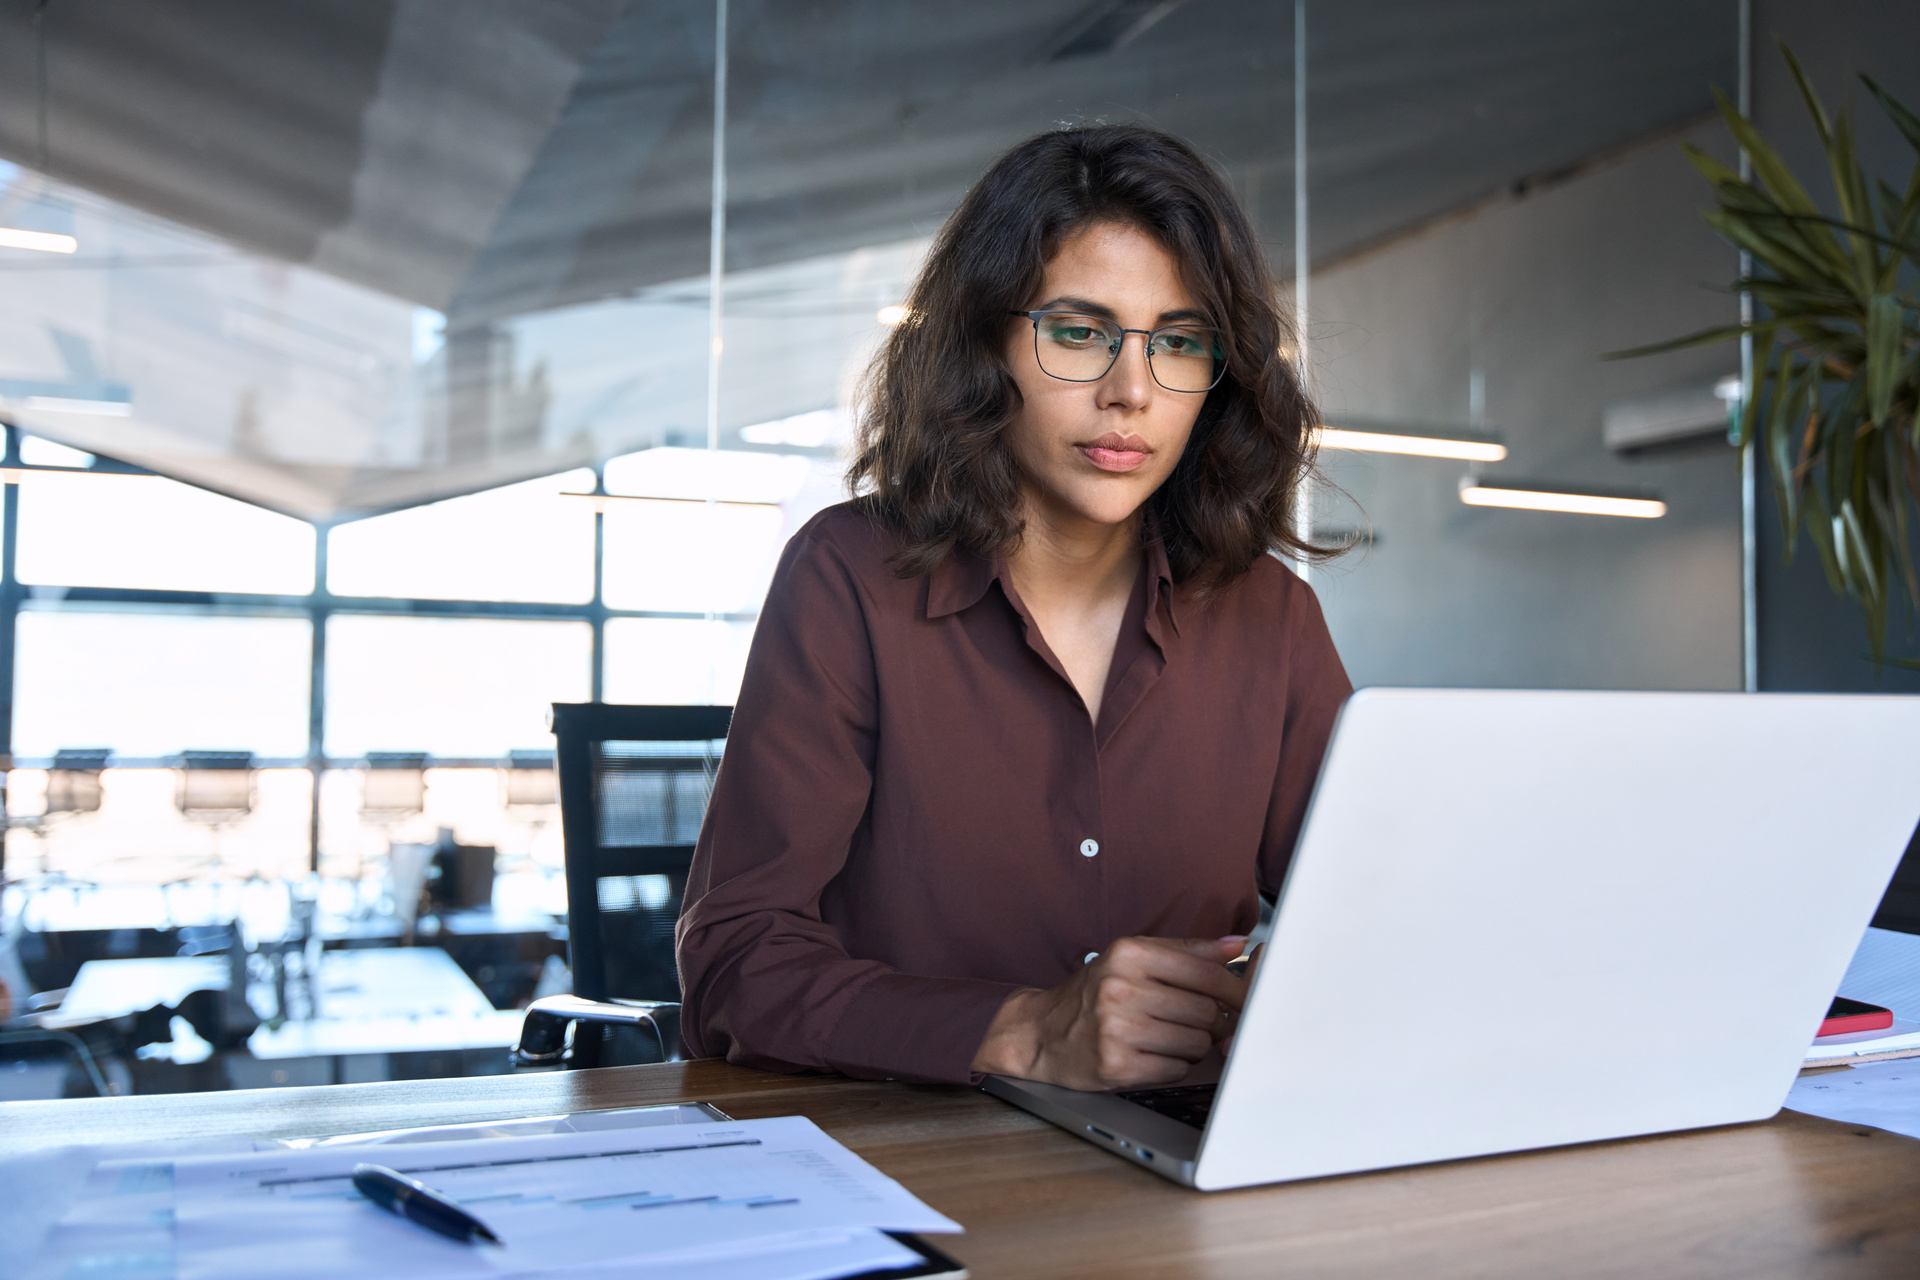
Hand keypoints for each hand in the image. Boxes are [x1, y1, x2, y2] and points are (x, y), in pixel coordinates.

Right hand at [971, 936, 1247, 1090]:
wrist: (1042, 1034)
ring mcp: (1116, 1029)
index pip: (1206, 974)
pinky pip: (1176, 1070)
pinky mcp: (1116, 1066)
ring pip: (1195, 1043)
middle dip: (1211, 1021)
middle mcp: (1119, 988)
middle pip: (1205, 1011)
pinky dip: (1174, 1065)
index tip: (1248, 999)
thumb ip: (1186, 951)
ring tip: (1168, 1037)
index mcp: (1128, 954)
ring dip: (1193, 1045)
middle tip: (1196, 1021)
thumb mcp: (1132, 959)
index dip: (1236, 990)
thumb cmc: (1093, 994)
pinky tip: (1151, 1054)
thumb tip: (1236, 946)